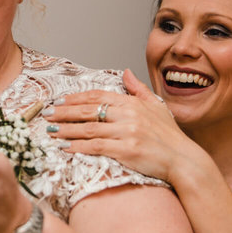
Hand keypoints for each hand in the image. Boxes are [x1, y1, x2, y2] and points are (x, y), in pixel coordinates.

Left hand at [45, 69, 190, 182]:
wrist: (184, 160)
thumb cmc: (170, 136)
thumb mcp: (157, 106)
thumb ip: (138, 90)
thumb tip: (126, 72)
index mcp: (133, 103)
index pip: (98, 96)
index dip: (76, 98)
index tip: (60, 101)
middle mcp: (129, 115)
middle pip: (88, 110)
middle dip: (64, 112)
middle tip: (47, 115)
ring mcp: (127, 132)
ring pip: (89, 129)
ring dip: (66, 130)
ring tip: (51, 131)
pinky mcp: (127, 151)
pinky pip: (96, 147)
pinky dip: (78, 147)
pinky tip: (66, 148)